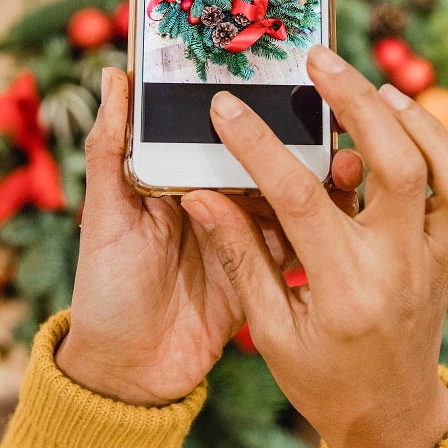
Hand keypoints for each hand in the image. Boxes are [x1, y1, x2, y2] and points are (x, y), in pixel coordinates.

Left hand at [55, 67, 362, 405]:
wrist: (129, 373)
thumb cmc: (105, 288)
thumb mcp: (105, 214)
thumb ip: (110, 148)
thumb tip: (113, 74)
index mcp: (180, 178)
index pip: (218, 131)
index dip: (245, 106)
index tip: (278, 74)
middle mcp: (217, 201)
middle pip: (261, 159)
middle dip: (292, 137)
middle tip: (326, 113)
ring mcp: (245, 237)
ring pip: (287, 196)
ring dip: (314, 178)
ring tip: (343, 154)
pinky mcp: (265, 273)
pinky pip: (298, 243)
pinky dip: (319, 227)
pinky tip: (342, 207)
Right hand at [182, 46, 447, 447]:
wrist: (389, 416)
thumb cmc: (322, 377)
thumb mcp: (269, 329)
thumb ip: (240, 257)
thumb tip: (202, 194)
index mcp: (344, 289)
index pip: (300, 200)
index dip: (259, 146)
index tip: (227, 107)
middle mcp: (399, 267)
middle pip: (397, 167)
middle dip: (359, 102)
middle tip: (322, 61)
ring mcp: (437, 261)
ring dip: (422, 123)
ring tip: (379, 91)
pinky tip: (423, 136)